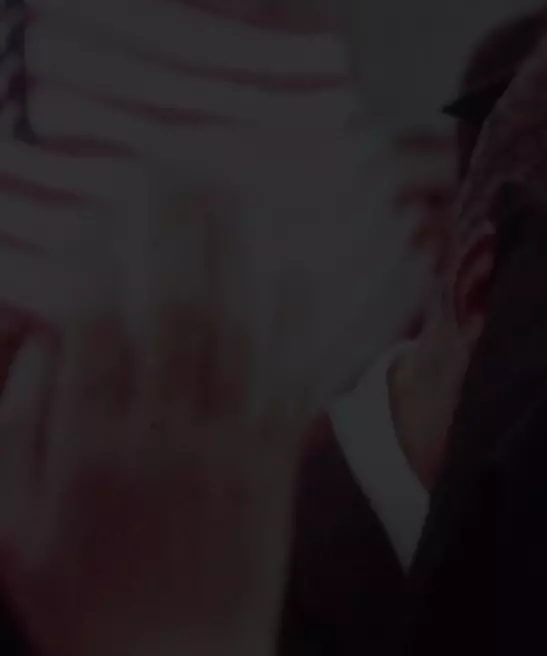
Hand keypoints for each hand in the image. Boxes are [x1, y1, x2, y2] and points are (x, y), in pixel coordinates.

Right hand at [0, 154, 322, 655]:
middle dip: (176, 225)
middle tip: (175, 161)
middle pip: (176, 306)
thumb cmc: (83, 604)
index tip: (99, 203)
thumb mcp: (11, 529)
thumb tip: (43, 340)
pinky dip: (298, 321)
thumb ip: (14, 429)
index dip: (98, 255)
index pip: (97, 325)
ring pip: (239, 328)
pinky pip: (293, 377)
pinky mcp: (275, 462)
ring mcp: (228, 445)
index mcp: (86, 448)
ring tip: (234, 187)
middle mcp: (164, 434)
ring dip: (238, 250)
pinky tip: (300, 267)